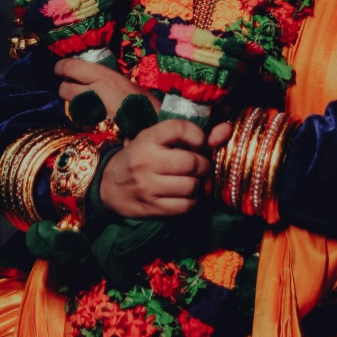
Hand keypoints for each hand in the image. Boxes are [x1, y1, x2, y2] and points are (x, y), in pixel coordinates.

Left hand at [54, 56, 160, 118]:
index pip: (69, 67)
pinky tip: (93, 119)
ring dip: (73, 105)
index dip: (61, 68)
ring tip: (86, 105)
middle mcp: (92, 91)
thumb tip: (87, 78)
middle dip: (66, 89)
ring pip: (69, 106)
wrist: (151, 125)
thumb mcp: (123, 82)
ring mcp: (90, 111)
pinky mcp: (91, 128)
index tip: (61, 69)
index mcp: (102, 75)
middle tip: (73, 88)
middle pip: (63, 88)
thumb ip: (103, 80)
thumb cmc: (142, 102)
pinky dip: (82, 119)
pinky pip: (79, 121)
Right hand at [99, 119, 231, 218]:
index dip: (197, 135)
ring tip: (191, 180)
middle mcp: (146, 161)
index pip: (179, 128)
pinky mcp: (151, 207)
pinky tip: (185, 194)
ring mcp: (148, 186)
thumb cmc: (141, 156)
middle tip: (200, 165)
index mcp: (148, 138)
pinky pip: (184, 206)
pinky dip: (191, 201)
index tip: (199, 142)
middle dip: (202, 164)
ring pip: (190, 186)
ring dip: (197, 184)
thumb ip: (194, 135)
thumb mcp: (158, 140)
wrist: (109, 185)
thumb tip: (227, 129)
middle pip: (191, 162)